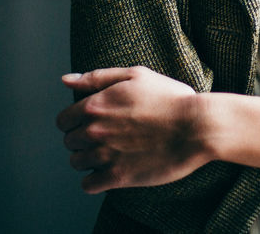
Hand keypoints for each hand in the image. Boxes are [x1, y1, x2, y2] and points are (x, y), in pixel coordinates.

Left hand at [56, 66, 208, 191]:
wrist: (196, 127)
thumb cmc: (169, 98)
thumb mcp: (135, 75)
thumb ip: (96, 77)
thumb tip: (66, 80)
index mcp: (95, 105)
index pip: (63, 120)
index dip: (74, 121)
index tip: (89, 123)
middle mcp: (94, 131)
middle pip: (69, 142)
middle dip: (81, 139)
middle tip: (104, 137)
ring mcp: (105, 155)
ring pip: (76, 163)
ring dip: (87, 159)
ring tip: (108, 154)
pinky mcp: (118, 177)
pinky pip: (88, 185)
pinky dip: (94, 180)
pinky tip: (109, 171)